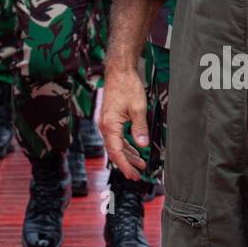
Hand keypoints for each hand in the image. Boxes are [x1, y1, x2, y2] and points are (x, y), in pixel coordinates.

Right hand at [100, 65, 148, 179]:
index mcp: (109, 125)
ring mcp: (106, 122)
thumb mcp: (138, 108)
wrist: (119, 71)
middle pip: (115, 151)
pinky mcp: (110, 119)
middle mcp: (105, 126)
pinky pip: (117, 137)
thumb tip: (143, 145)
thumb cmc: (126, 86)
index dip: (125, 165)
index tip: (134, 175)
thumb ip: (140, 129)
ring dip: (128, 155)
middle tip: (137, 175)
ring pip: (116, 145)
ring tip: (140, 164)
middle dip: (127, 164)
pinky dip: (126, 145)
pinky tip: (135, 149)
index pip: (116, 152)